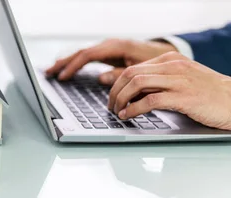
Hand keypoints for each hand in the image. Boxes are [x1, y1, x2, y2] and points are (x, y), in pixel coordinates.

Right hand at [45, 39, 177, 84]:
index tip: (62, 77)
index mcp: (117, 47)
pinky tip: (67, 68)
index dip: (73, 66)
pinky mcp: (109, 53)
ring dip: (66, 62)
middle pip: (81, 52)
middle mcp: (111, 44)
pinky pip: (88, 56)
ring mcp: (109, 48)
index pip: (88, 55)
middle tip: (47, 73)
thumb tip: (102, 78)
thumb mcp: (142, 70)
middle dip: (63, 62)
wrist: (170, 54)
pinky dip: (76, 62)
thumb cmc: (158, 63)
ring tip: (51, 71)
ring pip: (83, 53)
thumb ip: (122, 74)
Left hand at [108, 52, 230, 129]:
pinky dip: (134, 109)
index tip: (112, 96)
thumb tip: (131, 94)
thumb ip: (158, 82)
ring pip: (137, 84)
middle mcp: (173, 66)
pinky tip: (129, 116)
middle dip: (115, 91)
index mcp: (169, 59)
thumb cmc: (208, 93)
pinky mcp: (183, 97)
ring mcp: (178, 80)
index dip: (117, 83)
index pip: (133, 67)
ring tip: (117, 111)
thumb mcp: (180, 80)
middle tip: (110, 106)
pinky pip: (150, 100)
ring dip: (121, 99)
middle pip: (130, 74)